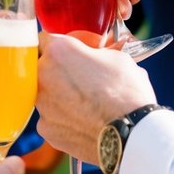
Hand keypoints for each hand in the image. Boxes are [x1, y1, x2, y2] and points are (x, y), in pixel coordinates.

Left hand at [35, 32, 154, 162]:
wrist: (132, 134)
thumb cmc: (127, 92)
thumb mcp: (116, 58)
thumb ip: (93, 53)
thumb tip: (94, 57)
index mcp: (58, 51)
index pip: (45, 39)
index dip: (59, 46)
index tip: (68, 53)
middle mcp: (42, 75)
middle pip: (42, 68)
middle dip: (57, 71)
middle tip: (79, 79)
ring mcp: (41, 104)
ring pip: (46, 94)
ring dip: (60, 95)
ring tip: (86, 105)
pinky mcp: (46, 129)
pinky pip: (51, 118)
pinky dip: (63, 119)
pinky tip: (83, 122)